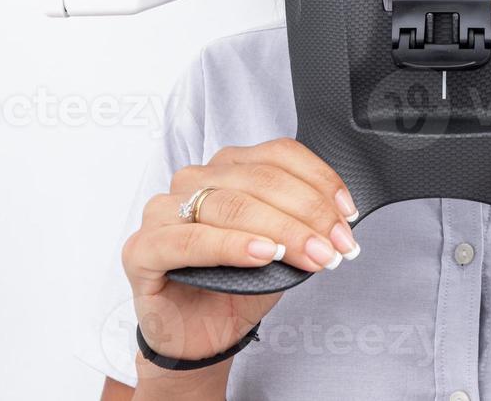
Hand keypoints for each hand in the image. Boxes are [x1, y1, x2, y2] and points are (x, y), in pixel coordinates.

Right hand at [120, 138, 361, 378]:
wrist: (199, 336)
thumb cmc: (236, 285)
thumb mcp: (281, 247)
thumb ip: (301, 222)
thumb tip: (338, 217)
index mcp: (226, 167)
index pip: (278, 154)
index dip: (319, 180)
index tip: (347, 213)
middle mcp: (193, 180)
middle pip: (260, 181)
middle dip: (308, 213)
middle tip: (336, 245)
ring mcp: (163, 211)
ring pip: (232, 206)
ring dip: (281, 230)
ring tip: (312, 254)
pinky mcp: (143, 248)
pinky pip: (191, 239)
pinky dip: (232, 245)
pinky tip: (262, 254)